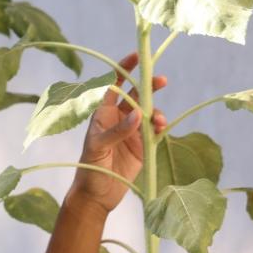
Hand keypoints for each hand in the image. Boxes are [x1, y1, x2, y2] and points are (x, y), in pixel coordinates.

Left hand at [71, 49, 167, 212]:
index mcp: (103, 114)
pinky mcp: (142, 145)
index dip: (124, 70)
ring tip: (158, 121)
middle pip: (136, 95)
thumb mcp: (98, 148)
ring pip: (148, 112)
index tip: (136, 57)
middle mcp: (118, 119)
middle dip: (149, 86)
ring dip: (155, 112)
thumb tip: (137, 115)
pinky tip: (161, 128)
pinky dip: (160, 126)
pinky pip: (155, 130)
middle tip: (162, 81)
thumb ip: (116, 131)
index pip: (113, 86)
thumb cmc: (90, 169)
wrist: (97, 195)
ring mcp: (132, 132)